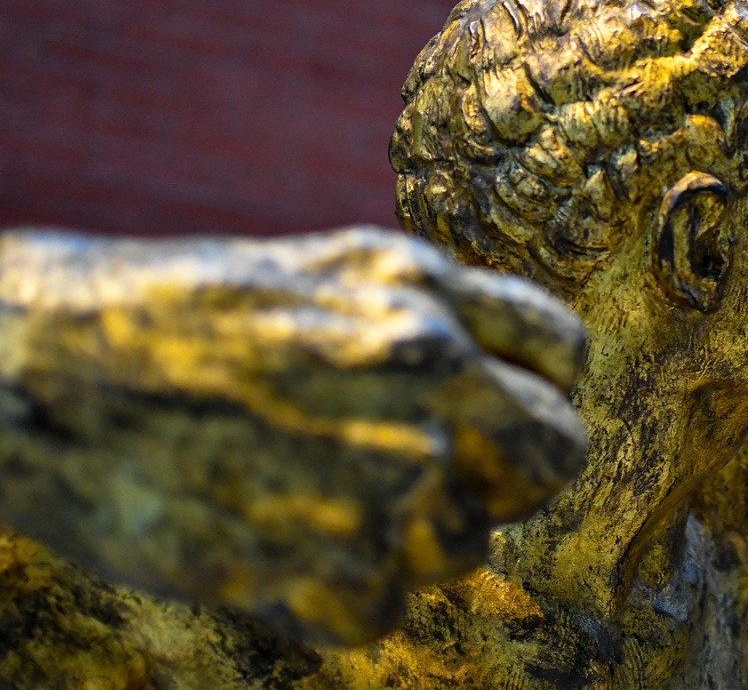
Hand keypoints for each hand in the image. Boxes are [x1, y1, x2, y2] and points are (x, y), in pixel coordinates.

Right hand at [0, 226, 586, 643]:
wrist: (48, 370)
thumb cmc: (189, 314)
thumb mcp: (332, 269)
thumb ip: (442, 314)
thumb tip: (528, 372)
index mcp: (425, 297)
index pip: (565, 354)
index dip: (543, 386)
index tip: (510, 409)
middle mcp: (425, 379)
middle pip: (555, 455)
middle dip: (512, 473)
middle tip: (447, 472)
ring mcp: (381, 477)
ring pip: (468, 548)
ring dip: (411, 539)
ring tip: (325, 497)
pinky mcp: (321, 566)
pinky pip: (388, 609)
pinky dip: (342, 592)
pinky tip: (284, 540)